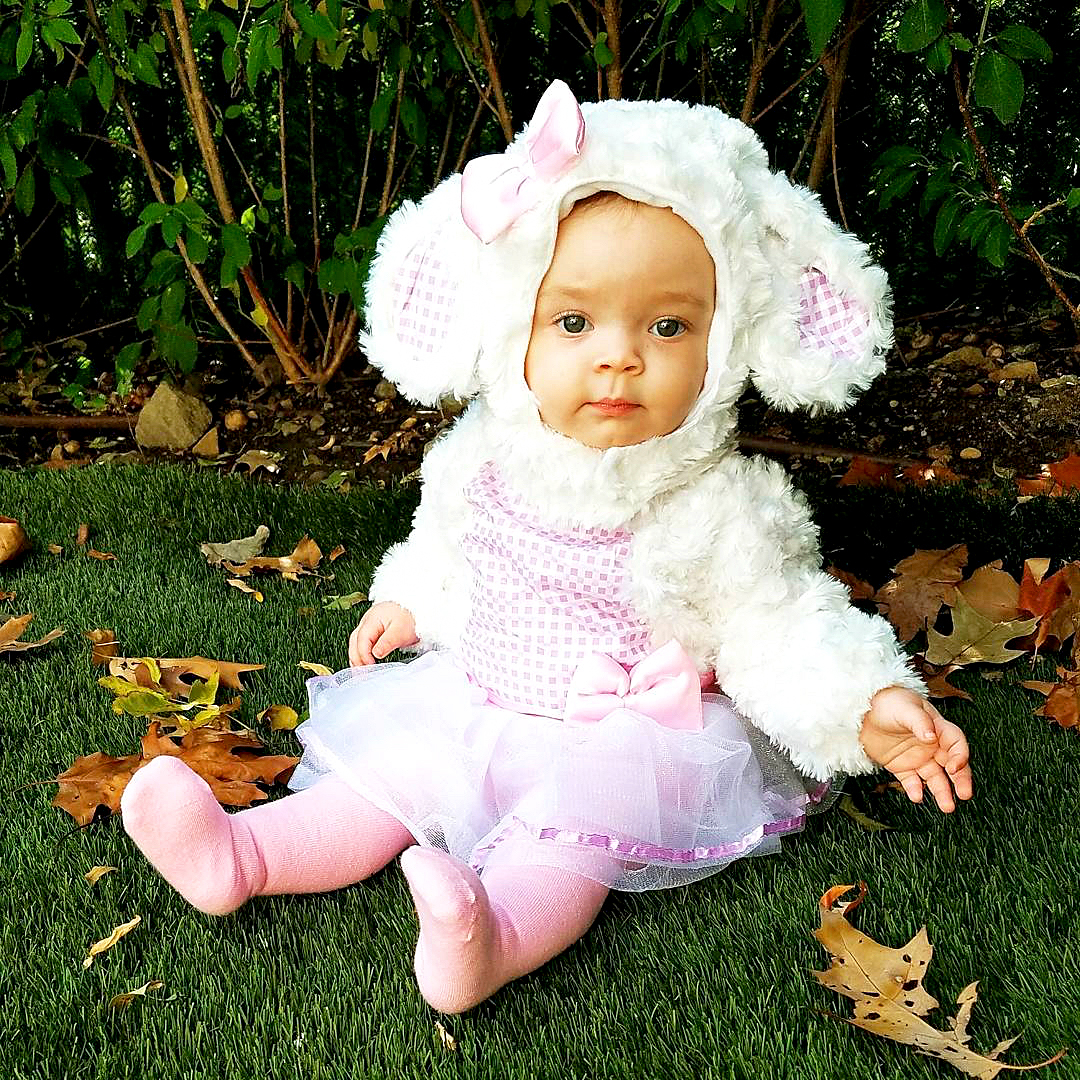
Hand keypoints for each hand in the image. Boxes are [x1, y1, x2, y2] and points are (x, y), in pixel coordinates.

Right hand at [348, 602, 418, 665]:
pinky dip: (362, 653)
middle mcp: (367, 621)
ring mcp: (368, 625)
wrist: (417, 610)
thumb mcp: (401, 632)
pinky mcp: (372, 631)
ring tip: (361, 671)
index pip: (362, 639)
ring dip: (357, 657)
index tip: (370, 666)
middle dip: (357, 657)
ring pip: (356, 642)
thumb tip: (375, 654)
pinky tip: (365, 663)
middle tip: (362, 673)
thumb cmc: (409, 619)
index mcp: (372, 619)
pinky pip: (363, 643)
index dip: (364, 654)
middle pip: (355, 641)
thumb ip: (387, 642)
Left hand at [858, 686, 972, 812]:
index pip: (956, 743)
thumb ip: (919, 721)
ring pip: (935, 778)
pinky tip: (916, 796)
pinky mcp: (901, 766)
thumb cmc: (888, 702)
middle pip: (952, 765)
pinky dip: (915, 789)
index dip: (960, 755)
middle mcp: (931, 745)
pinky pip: (911, 781)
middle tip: (964, 795)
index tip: (954, 767)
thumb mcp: (905, 708)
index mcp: (937, 727)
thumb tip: (931, 736)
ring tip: (947, 807)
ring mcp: (917, 757)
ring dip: (942, 792)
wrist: (861, 710)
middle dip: (961, 780)